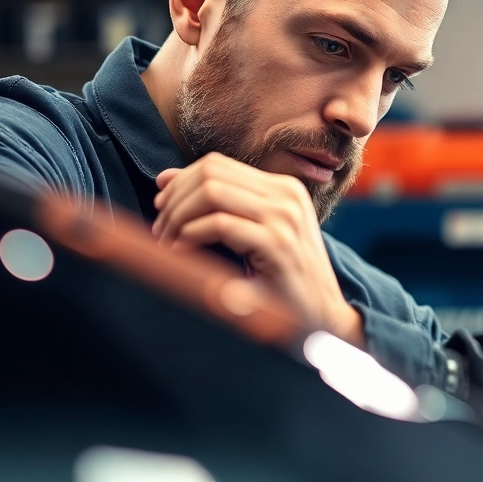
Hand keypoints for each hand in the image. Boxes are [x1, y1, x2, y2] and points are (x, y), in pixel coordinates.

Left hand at [152, 153, 363, 345]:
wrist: (323, 317)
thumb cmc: (283, 279)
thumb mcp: (254, 233)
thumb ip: (218, 204)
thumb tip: (164, 179)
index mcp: (283, 188)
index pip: (216, 163)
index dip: (180, 181)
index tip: (161, 206)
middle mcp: (286, 195)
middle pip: (210, 173)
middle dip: (175, 199)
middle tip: (160, 229)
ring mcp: (284, 218)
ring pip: (211, 192)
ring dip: (179, 217)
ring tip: (166, 241)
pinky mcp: (277, 245)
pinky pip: (220, 225)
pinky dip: (191, 235)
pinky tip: (180, 251)